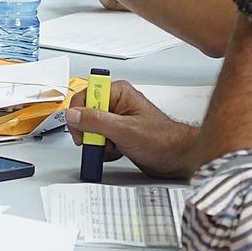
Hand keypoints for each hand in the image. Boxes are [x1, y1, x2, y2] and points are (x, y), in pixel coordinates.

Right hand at [63, 81, 198, 179]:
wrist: (178, 157)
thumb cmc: (163, 140)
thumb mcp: (124, 130)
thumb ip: (96, 121)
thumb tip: (73, 114)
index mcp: (118, 93)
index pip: (86, 95)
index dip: (79, 113)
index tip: (81, 129)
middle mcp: (116, 104)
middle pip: (85, 114)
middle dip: (90, 133)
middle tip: (99, 141)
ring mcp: (117, 120)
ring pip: (91, 130)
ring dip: (98, 143)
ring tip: (113, 147)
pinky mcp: (118, 134)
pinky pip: (99, 140)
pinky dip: (104, 150)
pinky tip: (117, 151)